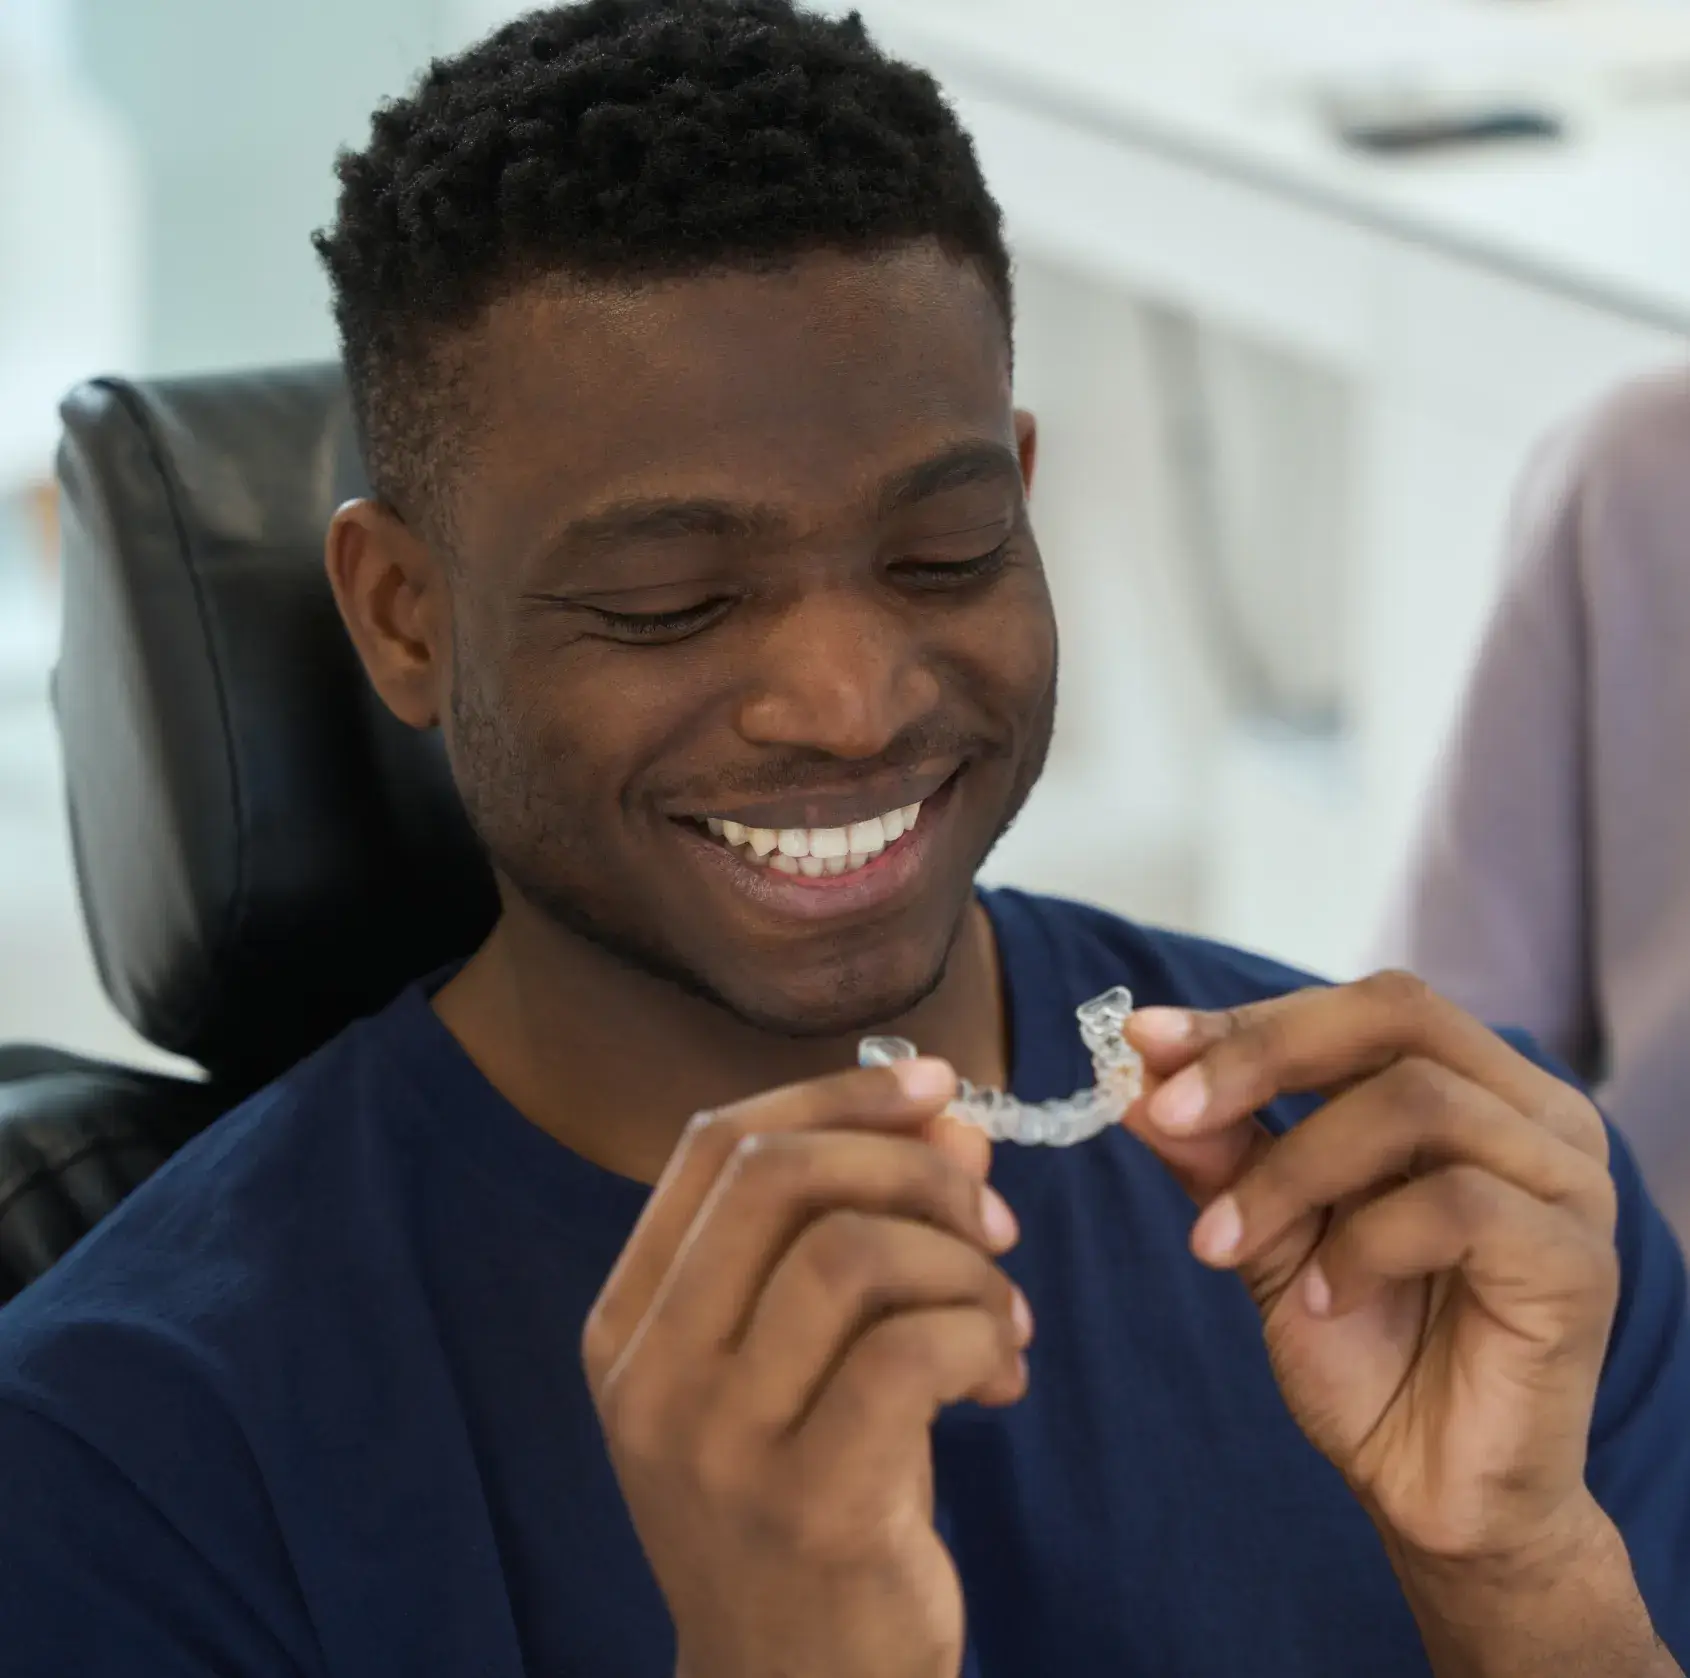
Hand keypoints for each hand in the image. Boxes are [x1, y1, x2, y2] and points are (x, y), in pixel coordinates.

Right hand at [581, 1059, 1030, 1677]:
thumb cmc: (805, 1502)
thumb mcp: (814, 1357)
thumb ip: (864, 1229)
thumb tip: (951, 1117)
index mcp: (629, 1320)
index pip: (714, 1145)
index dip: (834, 1094)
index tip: (939, 1087)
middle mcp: (651, 1372)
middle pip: (776, 1177)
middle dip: (911, 1165)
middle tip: (991, 1217)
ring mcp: (719, 1443)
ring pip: (852, 1253)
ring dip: (962, 1262)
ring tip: (1003, 1316)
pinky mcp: (810, 1505)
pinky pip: (913, 1349)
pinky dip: (983, 1333)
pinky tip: (1004, 1377)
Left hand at [1123, 972, 1619, 1570]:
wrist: (1430, 1490)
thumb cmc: (1362, 1349)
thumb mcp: (1266, 1233)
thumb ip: (1219, 1151)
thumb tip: (1137, 1075)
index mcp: (1471, 1087)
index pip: (1362, 1007)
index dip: (1250, 1018)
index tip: (1144, 1040)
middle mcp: (1533, 1115)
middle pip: (1397, 1015)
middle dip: (1263, 1056)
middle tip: (1170, 1114)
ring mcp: (1567, 1183)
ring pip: (1416, 1104)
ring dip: (1292, 1169)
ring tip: (1226, 1243)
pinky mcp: (1576, 1261)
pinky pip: (1458, 1205)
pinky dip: (1363, 1244)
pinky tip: (1327, 1302)